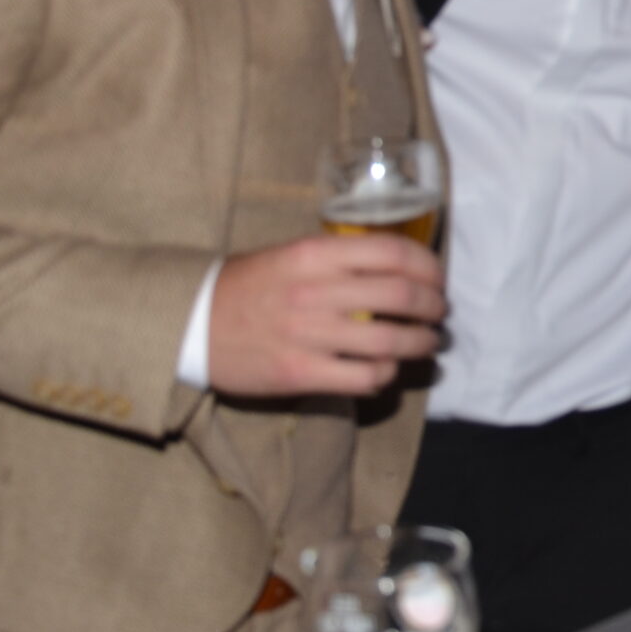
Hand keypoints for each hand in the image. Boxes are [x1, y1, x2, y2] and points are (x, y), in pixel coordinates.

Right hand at [208, 234, 445, 397]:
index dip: (428, 267)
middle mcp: (316, 291)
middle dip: (434, 307)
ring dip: (421, 344)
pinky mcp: (301, 373)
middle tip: (440, 313)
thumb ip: (339, 258)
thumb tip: (397, 268)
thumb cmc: (246, 286)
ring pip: (392, 342)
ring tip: (426, 343)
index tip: (438, 278)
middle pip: (403, 297)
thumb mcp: (290, 255)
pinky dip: (387, 375)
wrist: (190, 324)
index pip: (394, 253)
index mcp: (315, 254)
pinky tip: (387, 370)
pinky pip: (365, 377)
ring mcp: (309, 335)